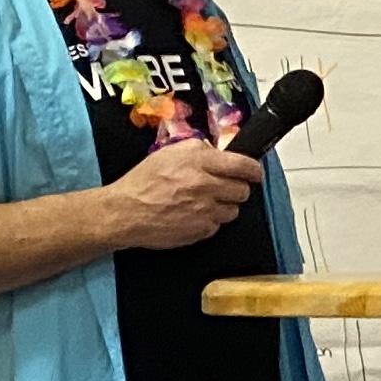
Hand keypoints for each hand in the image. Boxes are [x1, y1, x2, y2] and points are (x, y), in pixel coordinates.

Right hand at [102, 140, 261, 250]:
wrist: (125, 212)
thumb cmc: (144, 181)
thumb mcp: (170, 152)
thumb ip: (199, 150)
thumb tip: (220, 154)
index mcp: (200, 163)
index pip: (244, 166)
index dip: (254, 170)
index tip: (255, 172)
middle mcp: (205, 186)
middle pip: (243, 190)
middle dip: (236, 188)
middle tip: (223, 187)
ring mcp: (205, 211)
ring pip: (233, 210)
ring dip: (223, 206)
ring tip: (203, 202)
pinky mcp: (201, 231)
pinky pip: (217, 225)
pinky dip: (209, 220)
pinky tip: (193, 214)